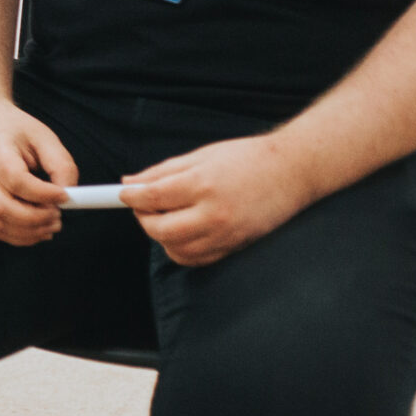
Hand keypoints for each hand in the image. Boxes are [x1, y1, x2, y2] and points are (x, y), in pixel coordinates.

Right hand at [0, 97, 75, 245]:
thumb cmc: (10, 128)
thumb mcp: (41, 135)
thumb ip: (61, 164)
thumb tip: (69, 197)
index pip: (17, 181)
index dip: (44, 194)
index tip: (65, 196)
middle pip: (3, 208)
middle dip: (37, 219)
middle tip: (58, 216)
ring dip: (29, 232)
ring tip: (51, 224)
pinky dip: (17, 235)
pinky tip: (36, 229)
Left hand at [121, 135, 315, 266]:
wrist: (292, 173)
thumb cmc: (246, 158)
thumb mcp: (200, 156)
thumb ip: (162, 172)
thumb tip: (130, 183)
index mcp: (203, 185)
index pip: (152, 198)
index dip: (130, 197)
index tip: (122, 193)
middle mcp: (214, 214)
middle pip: (160, 229)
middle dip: (143, 218)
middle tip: (142, 205)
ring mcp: (226, 235)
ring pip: (175, 249)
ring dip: (161, 235)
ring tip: (165, 216)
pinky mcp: (234, 247)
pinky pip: (196, 259)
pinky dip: (180, 249)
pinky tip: (181, 231)